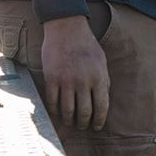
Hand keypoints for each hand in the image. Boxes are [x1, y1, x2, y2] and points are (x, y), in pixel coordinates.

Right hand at [41, 15, 109, 129]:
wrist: (66, 28)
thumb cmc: (86, 45)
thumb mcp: (102, 62)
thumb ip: (104, 81)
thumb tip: (103, 102)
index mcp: (99, 78)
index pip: (101, 107)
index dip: (99, 120)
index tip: (97, 126)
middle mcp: (83, 81)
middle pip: (84, 112)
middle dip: (84, 123)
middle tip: (82, 127)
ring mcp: (66, 80)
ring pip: (67, 110)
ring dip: (69, 120)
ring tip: (70, 122)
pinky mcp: (51, 78)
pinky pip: (53, 101)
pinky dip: (55, 110)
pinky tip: (57, 113)